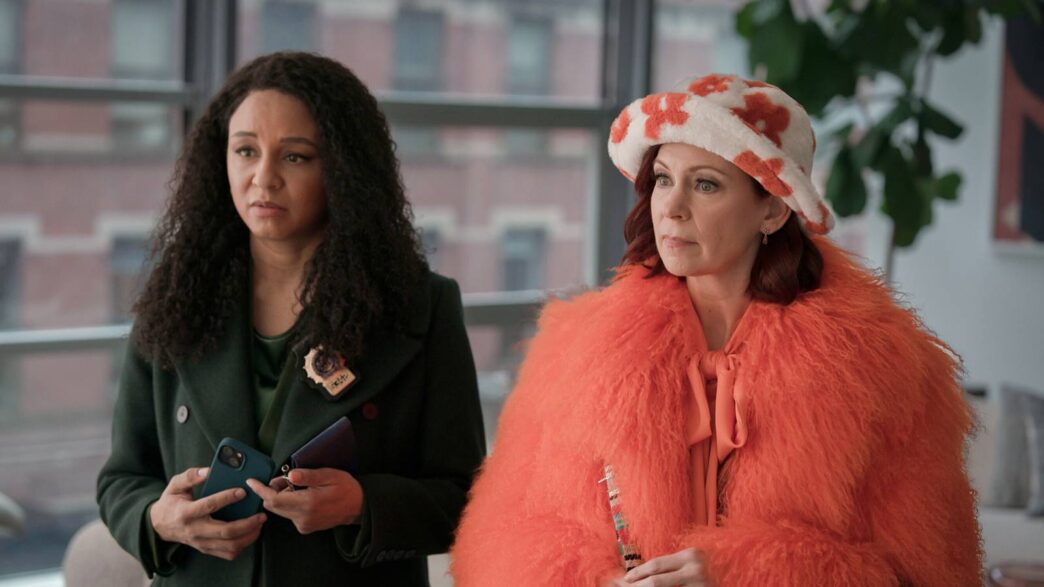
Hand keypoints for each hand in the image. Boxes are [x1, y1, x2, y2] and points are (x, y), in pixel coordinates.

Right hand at [149, 467, 265, 560]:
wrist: (160, 526)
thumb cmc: (171, 502)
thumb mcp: (175, 485)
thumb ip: (191, 476)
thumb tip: (209, 470)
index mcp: (186, 512)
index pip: (209, 506)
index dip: (227, 498)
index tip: (242, 491)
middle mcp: (195, 530)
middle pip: (225, 532)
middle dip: (247, 523)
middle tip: (261, 514)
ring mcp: (201, 543)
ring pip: (230, 546)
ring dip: (249, 536)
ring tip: (259, 524)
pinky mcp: (206, 549)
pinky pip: (228, 554)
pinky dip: (243, 545)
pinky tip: (250, 533)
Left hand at [246, 468, 363, 534]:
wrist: (358, 507)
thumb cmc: (345, 488)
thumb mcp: (330, 475)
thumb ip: (308, 475)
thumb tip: (289, 474)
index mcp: (308, 503)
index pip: (275, 499)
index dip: (261, 490)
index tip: (252, 482)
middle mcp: (303, 517)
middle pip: (274, 506)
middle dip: (272, 491)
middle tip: (283, 478)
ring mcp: (303, 524)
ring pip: (281, 510)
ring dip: (281, 497)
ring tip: (297, 485)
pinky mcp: (305, 527)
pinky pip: (289, 514)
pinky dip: (289, 503)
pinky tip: (302, 495)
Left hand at [611, 548, 708, 585]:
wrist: (740, 573)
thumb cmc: (712, 568)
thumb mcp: (693, 561)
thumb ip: (674, 566)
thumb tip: (643, 573)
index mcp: (690, 555)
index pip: (657, 565)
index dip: (638, 572)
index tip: (625, 578)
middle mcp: (695, 569)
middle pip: (657, 581)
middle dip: (638, 586)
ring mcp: (700, 585)